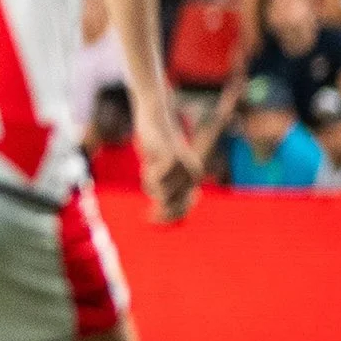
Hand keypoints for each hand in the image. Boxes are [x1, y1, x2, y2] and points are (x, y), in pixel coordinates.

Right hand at [135, 104, 199, 224]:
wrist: (154, 120)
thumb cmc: (155, 148)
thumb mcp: (158, 173)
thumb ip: (162, 192)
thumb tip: (159, 218)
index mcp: (193, 179)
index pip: (183, 209)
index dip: (167, 218)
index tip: (151, 220)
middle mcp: (193, 175)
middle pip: (171, 203)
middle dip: (157, 204)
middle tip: (148, 207)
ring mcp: (184, 167)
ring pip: (160, 191)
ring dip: (148, 182)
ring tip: (147, 167)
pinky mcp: (172, 159)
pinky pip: (155, 179)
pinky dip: (147, 174)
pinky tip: (147, 162)